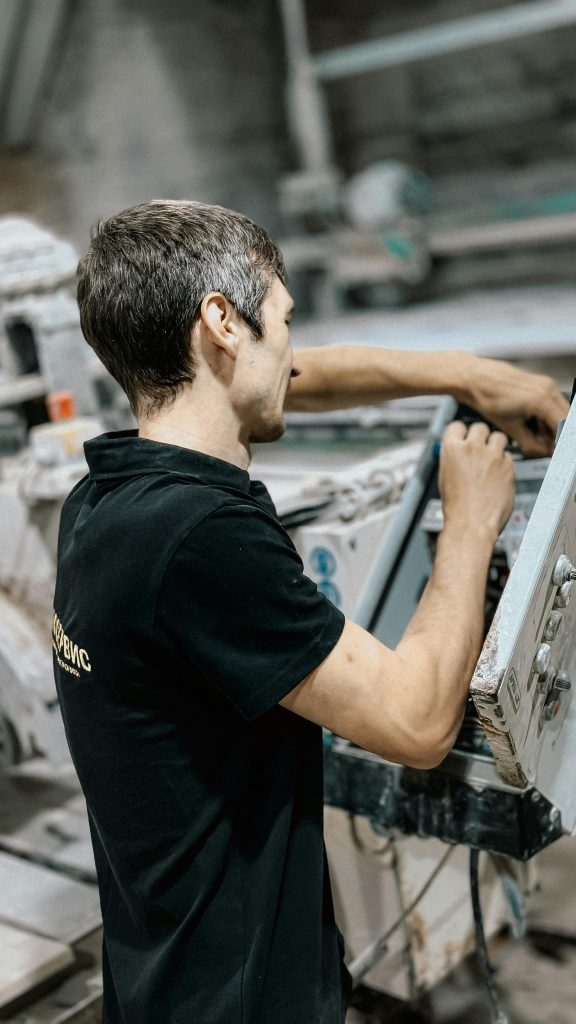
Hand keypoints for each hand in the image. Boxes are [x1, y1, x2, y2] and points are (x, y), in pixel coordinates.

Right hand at [439, 421, 515, 541]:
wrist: (471, 524)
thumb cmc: (457, 507)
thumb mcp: (445, 476)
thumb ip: (454, 458)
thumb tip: (460, 451)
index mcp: (452, 449)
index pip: (458, 426)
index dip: (462, 433)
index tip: (465, 438)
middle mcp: (473, 448)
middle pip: (480, 427)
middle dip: (481, 436)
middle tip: (480, 448)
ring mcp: (493, 457)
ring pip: (499, 437)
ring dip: (496, 445)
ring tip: (492, 459)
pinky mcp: (508, 467)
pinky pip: (509, 456)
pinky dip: (505, 462)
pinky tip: (498, 475)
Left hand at [467, 358, 569, 456]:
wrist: (475, 378)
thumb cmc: (487, 396)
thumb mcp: (510, 427)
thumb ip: (530, 443)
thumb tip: (542, 451)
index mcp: (541, 400)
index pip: (563, 426)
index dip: (561, 443)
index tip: (557, 451)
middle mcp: (547, 388)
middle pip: (565, 418)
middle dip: (559, 435)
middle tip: (551, 448)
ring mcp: (544, 383)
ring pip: (560, 410)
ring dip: (555, 426)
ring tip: (544, 440)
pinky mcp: (540, 383)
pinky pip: (553, 402)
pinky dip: (549, 416)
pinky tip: (538, 427)